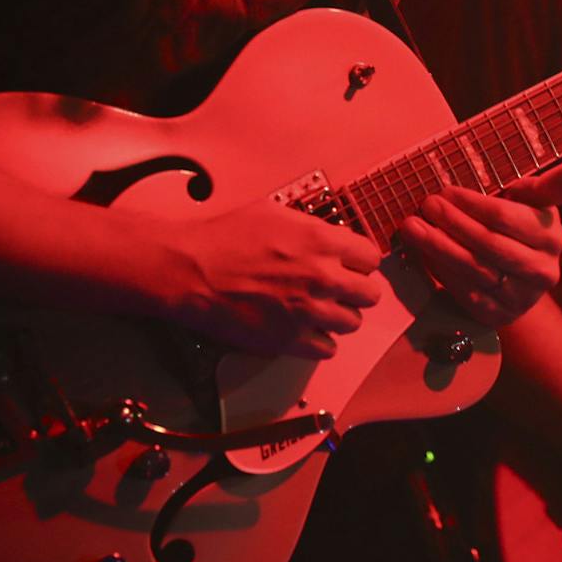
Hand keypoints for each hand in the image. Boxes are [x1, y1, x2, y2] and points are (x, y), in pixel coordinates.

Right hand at [163, 200, 383, 357]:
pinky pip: (327, 349)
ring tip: (318, 309)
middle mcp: (322, 277)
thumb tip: (328, 238)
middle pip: (370, 294)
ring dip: (339, 316)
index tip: (349, 265)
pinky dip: (319, 341)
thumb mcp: (274, 212)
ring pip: (353, 323)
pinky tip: (304, 329)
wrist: (189, 270)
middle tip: (338, 289)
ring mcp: (307, 311)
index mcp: (321, 241)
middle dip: (356, 290)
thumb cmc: (224, 237)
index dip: (359, 262)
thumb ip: (310, 228)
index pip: (371, 258)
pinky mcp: (288, 340)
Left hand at [399, 162, 561, 325]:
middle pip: (488, 244)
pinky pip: (465, 292)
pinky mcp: (499, 316)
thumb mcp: (534, 203)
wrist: (517, 279)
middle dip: (452, 222)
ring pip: (474, 270)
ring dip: (438, 247)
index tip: (445, 191)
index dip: (472, 203)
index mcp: (551, 236)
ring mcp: (521, 298)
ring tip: (413, 227)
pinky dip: (441, 272)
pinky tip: (423, 253)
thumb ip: (550, 186)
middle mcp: (543, 271)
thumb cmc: (520, 226)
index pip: (506, 217)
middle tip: (426, 205)